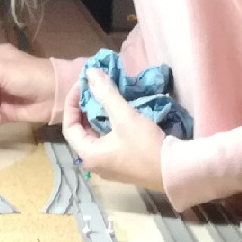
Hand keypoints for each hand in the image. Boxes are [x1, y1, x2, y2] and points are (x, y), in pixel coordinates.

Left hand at [62, 70, 165, 190]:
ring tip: (104, 96)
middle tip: (93, 88)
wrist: (172, 169)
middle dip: (84, 108)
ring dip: (96, 115)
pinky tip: (116, 112)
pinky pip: (106, 141)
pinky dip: (107, 125)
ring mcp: (107, 166)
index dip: (71, 103)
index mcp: (88, 155)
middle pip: (80, 132)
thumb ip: (106, 93)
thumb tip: (91, 72)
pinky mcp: (120, 164)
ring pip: (94, 136)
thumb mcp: (124, 116)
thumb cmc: (145, 145)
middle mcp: (94, 163)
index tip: (82, 84)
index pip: (69, 127)